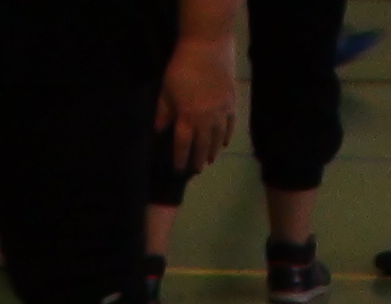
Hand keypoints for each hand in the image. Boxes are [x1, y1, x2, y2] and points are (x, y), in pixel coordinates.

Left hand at [160, 30, 238, 173]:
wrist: (208, 45)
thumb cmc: (182, 66)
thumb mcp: (166, 89)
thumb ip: (163, 111)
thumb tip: (158, 130)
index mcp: (187, 116)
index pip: (182, 144)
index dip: (180, 158)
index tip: (178, 169)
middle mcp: (206, 119)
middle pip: (202, 145)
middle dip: (199, 159)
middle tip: (197, 170)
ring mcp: (221, 111)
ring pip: (218, 138)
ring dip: (213, 151)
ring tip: (210, 160)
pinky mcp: (232, 101)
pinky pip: (231, 125)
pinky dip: (227, 136)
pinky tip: (224, 143)